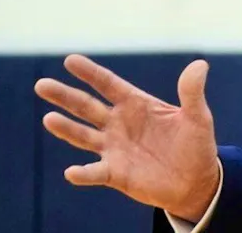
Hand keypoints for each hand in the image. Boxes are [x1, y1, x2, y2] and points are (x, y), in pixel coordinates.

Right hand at [34, 55, 220, 222]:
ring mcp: (114, 148)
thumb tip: (200, 65)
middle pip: (86, 107)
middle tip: (41, 84)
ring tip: (49, 119)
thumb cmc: (196, 145)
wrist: (196, 181)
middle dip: (65, 96)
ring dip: (66, 129)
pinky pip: (94, 173)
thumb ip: (192, 92)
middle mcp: (119, 124)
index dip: (90, 73)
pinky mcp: (115, 173)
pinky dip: (83, 173)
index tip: (70, 60)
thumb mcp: (197, 117)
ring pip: (83, 136)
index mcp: (136, 105)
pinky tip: (72, 171)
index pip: (108, 84)